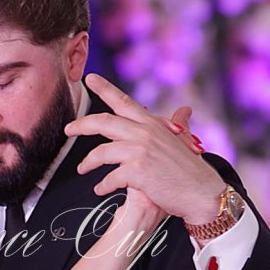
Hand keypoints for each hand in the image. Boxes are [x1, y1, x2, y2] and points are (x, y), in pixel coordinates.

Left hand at [65, 74, 224, 225]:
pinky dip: (102, 186)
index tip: (88, 78)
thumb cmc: (190, 169)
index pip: (123, 101)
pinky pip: (110, 178)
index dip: (104, 88)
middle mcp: (144, 132)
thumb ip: (179, 123)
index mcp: (151, 123)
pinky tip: (100, 190)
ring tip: (81, 170)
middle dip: (81, 125)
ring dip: (87, 163)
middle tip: (68, 129)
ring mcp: (140, 151)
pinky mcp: (138, 171)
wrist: (201, 192)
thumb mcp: (183, 140)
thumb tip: (185, 110)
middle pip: (103, 123)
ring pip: (101, 152)